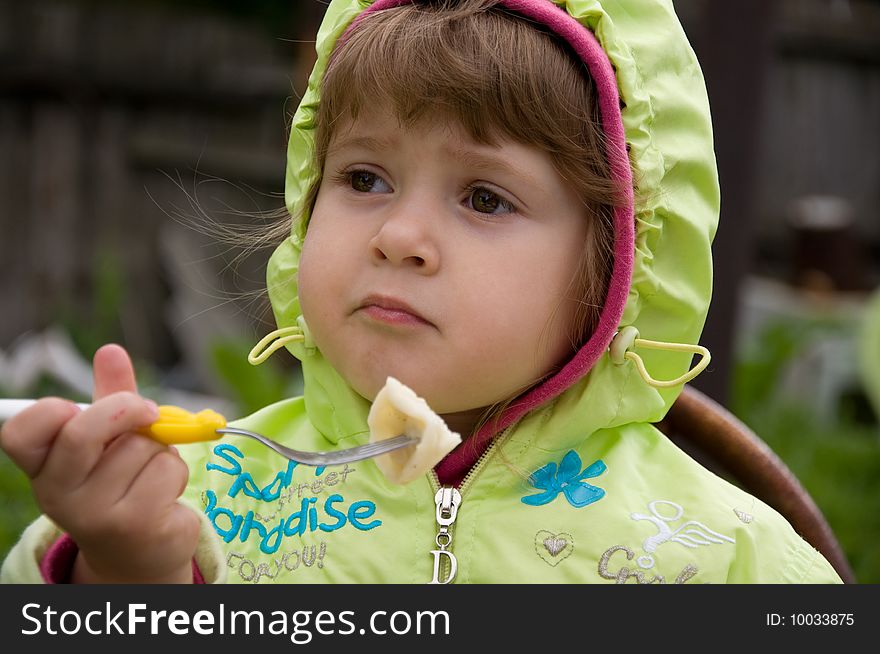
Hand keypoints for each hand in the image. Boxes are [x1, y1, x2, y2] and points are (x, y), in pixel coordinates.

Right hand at [0, 344, 199, 582]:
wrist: (139, 552)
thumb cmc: (121, 484)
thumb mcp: (109, 441)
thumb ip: (109, 395)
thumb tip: (111, 350)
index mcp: (44, 469)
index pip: (22, 431)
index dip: (49, 409)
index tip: (79, 405)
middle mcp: (60, 495)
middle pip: (84, 432)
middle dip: (125, 408)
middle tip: (146, 412)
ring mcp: (97, 515)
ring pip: (141, 447)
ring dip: (159, 450)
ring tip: (148, 473)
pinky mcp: (138, 525)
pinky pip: (168, 470)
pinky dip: (176, 472)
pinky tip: (164, 494)